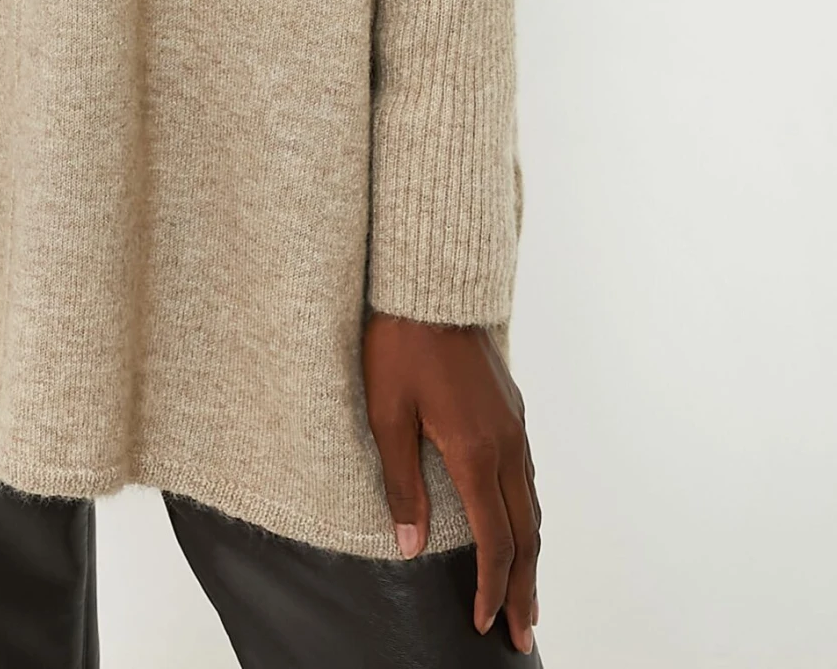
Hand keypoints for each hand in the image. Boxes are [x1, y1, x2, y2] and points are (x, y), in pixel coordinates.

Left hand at [362, 311, 540, 653]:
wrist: (429, 285)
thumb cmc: (399, 345)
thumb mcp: (387, 414)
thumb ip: (401, 483)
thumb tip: (410, 546)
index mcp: (475, 451)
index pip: (494, 540)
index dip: (489, 587)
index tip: (481, 624)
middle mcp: (506, 443)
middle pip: (526, 533)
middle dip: (523, 588)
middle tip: (521, 634)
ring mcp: (514, 425)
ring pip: (532, 505)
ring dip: (531, 556)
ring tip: (525, 595)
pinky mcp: (512, 409)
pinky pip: (527, 476)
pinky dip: (527, 516)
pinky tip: (519, 527)